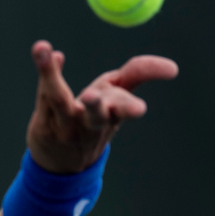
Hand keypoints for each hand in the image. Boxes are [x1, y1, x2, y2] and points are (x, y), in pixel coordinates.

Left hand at [25, 40, 177, 173]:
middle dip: (98, 104)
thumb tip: (172, 68)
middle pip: (97, 114)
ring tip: (48, 54)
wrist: (61, 165)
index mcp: (113, 115)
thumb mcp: (117, 98)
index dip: (149, 76)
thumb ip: (137, 75)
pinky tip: (44, 50)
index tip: (172, 69)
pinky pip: (42, 95)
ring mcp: (65, 125)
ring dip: (52, 77)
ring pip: (59, 100)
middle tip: (91, 95)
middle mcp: (91, 122)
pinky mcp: (43, 125)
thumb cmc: (93, 121)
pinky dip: (44, 71)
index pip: (129, 97)